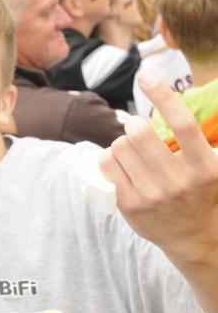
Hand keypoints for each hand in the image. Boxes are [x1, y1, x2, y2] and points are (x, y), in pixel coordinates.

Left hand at [99, 71, 217, 264]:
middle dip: (133, 125)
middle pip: (140, 134)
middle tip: (136, 128)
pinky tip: (118, 162)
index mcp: (204, 167)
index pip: (182, 124)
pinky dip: (108, 157)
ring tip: (131, 151)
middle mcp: (178, 182)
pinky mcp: (128, 205)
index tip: (146, 75)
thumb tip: (177, 108)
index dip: (162, 95)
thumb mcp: (214, 168)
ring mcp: (151, 195)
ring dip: (121, 142)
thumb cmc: (200, 193)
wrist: (192, 237)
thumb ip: (201, 142)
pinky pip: (106, 165)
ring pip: (119, 147)